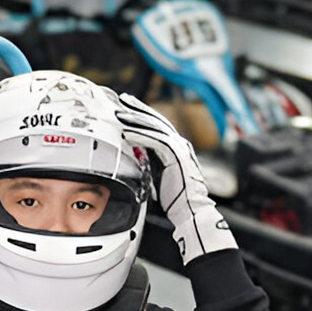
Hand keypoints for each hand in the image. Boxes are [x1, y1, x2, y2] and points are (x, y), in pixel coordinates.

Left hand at [114, 93, 236, 265]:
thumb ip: (148, 162)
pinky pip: (155, 141)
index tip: (128, 106)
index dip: (143, 114)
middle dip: (138, 108)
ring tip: (119, 114)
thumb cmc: (175, 199)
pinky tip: (126, 133)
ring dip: (136, 120)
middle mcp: (180, 144)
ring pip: (155, 128)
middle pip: (157, 120)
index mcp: (177, 147)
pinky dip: (140, 136)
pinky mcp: (177, 156)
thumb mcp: (158, 175)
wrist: (191, 212)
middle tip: (122, 99)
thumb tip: (133, 154)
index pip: (158, 126)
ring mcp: (180, 148)